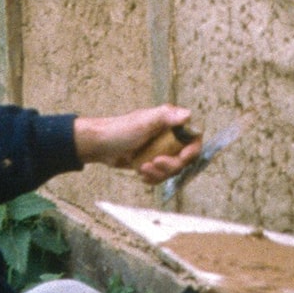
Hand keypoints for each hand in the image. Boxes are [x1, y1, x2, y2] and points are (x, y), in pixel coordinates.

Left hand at [74, 105, 202, 184]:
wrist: (100, 145)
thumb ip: (166, 117)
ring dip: (160, 173)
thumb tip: (188, 115)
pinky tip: (141, 173)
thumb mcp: (144, 122)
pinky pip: (162, 175)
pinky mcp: (153, 161)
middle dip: (171, 165)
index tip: (182, 158)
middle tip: (154, 163)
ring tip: (142, 168)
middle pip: (185, 158)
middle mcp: (169, 135)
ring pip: (173, 169)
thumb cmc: (119, 130)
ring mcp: (161, 150)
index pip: (194, 137)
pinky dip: (153, 177)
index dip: (192, 150)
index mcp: (170, 122)